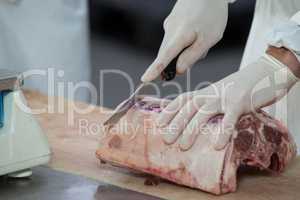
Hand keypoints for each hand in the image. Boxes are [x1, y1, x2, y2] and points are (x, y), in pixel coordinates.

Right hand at [141, 0, 229, 81]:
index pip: (164, 57)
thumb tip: (178, 70)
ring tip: (202, 35)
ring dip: (185, 49)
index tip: (145, 79)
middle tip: (201, 49)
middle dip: (181, 59)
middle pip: (169, 55)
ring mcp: (169, 25)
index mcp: (179, 35)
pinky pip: (176, 39)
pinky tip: (198, 30)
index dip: (155, 69)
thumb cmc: (212, 15)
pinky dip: (186, 41)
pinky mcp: (171, 22)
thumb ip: (192, 56)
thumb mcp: (208, 39)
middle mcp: (170, 30)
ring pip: (174, 47)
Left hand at [156, 52, 298, 150]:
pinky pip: (230, 119)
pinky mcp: (241, 103)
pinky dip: (223, 131)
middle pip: (188, 108)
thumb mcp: (219, 93)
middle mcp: (211, 93)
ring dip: (192, 130)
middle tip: (166, 140)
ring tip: (183, 146)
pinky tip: (217, 145)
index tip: (158, 123)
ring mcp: (225, 97)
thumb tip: (195, 119)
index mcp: (205, 92)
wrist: (265, 72)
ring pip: (204, 113)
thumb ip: (208, 102)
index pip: (182, 99)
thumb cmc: (240, 87)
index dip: (169, 111)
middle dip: (175, 124)